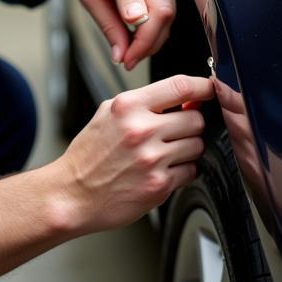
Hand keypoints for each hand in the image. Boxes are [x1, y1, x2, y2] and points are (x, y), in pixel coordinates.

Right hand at [54, 74, 212, 232]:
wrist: (72, 195)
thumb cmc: (89, 155)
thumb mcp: (109, 113)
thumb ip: (145, 102)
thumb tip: (184, 98)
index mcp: (128, 106)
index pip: (180, 86)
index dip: (203, 87)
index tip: (209, 89)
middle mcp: (141, 130)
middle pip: (195, 118)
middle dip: (190, 124)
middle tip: (176, 131)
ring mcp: (152, 159)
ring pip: (197, 145)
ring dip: (188, 149)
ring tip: (166, 153)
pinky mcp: (159, 185)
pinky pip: (191, 171)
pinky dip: (183, 170)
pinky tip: (163, 170)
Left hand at [56, 0, 175, 69]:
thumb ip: (108, 26)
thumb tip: (122, 55)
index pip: (142, 11)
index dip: (139, 42)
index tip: (127, 59)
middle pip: (164, 13)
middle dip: (150, 43)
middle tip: (131, 59)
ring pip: (171, 10)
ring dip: (155, 35)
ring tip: (133, 45)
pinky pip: (170, 0)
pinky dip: (158, 20)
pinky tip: (141, 28)